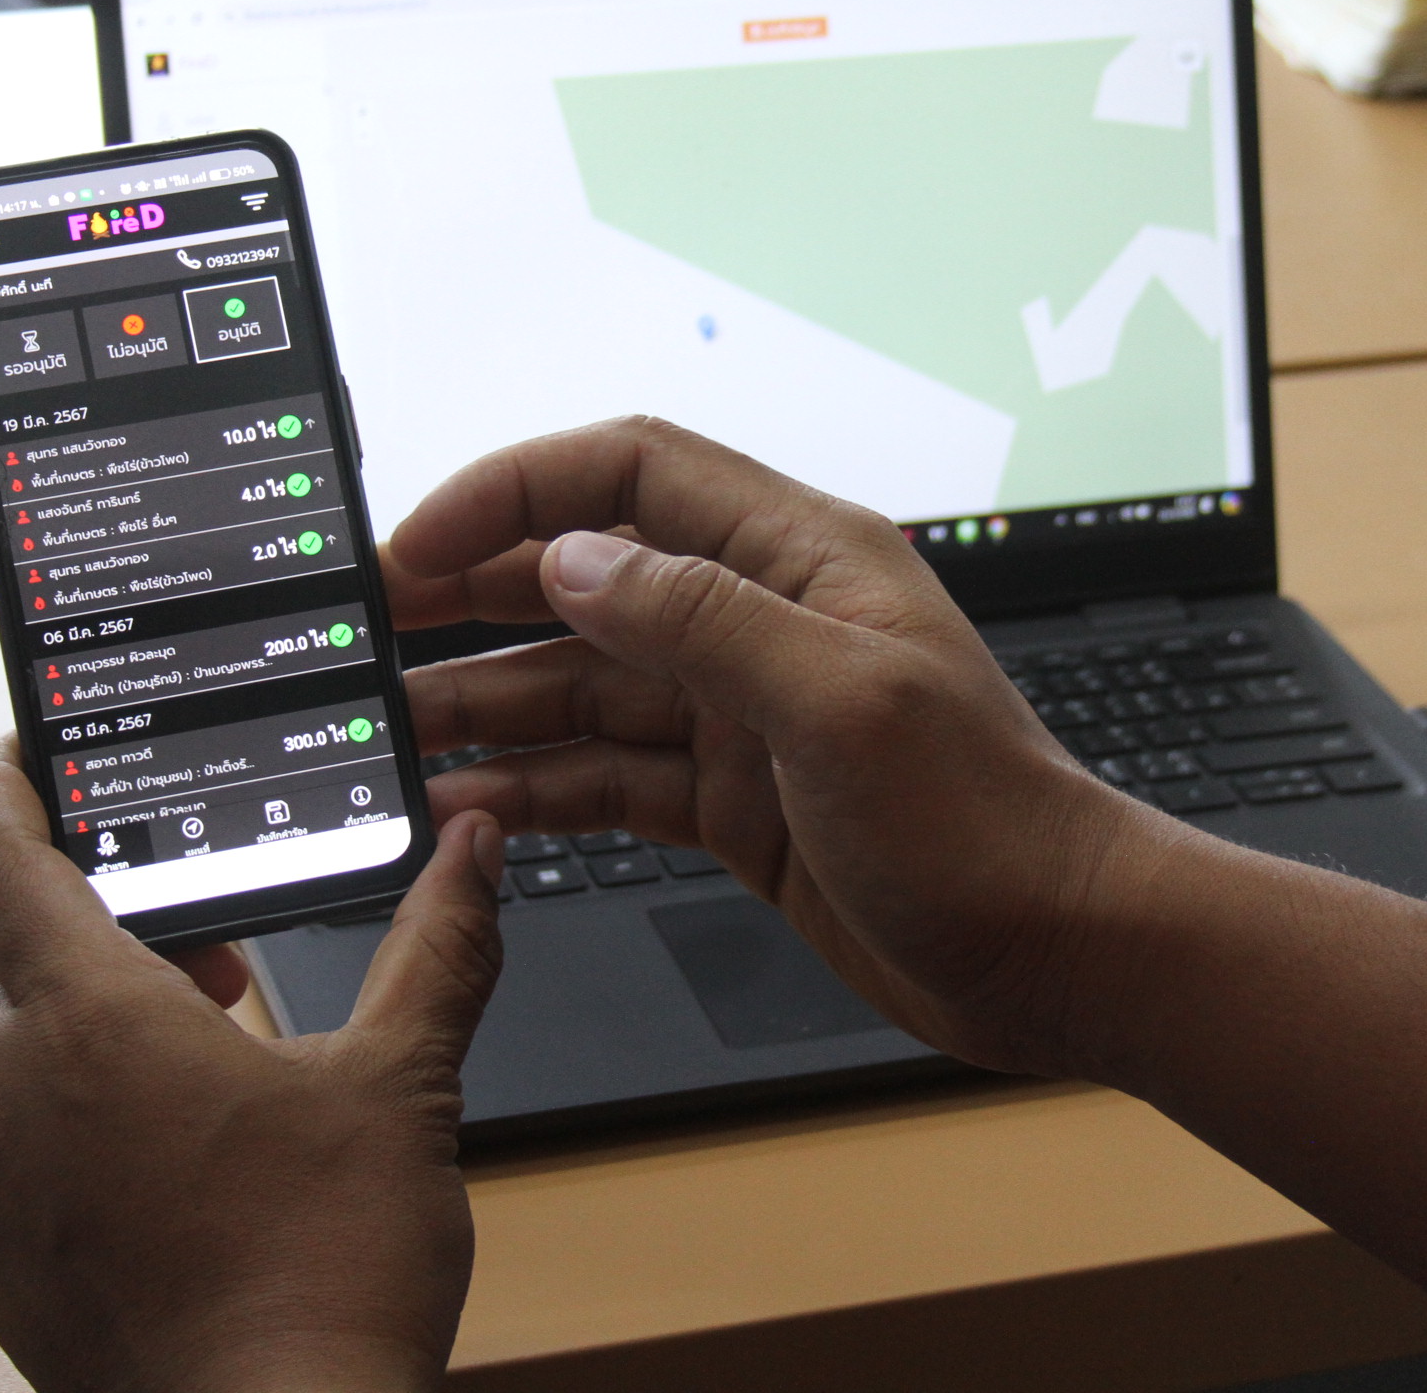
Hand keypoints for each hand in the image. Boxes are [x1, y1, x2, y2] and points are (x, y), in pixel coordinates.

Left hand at [0, 736, 504, 1392]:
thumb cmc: (326, 1272)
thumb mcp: (404, 1084)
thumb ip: (438, 948)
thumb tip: (472, 852)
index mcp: (95, 1026)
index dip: (1, 793)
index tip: (17, 753)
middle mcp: (24, 1103)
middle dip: (72, 908)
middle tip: (173, 897)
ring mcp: (11, 1199)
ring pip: (16, 1063)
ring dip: (87, 1018)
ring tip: (203, 1021)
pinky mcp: (21, 1277)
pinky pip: (30, 1159)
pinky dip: (86, 1118)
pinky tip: (184, 1146)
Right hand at [383, 417, 1188, 1075]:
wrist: (1058, 953)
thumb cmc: (989, 821)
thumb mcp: (842, 702)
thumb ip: (703, 619)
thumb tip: (574, 560)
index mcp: (800, 558)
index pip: (633, 473)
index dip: (517, 492)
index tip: (421, 541)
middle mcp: (762, 623)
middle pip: (588, 577)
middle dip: (473, 595)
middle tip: (368, 633)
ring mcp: (743, 715)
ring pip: (584, 685)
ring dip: (485, 703)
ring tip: (388, 731)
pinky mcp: (733, 800)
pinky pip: (609, 775)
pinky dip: (537, 788)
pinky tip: (469, 807)